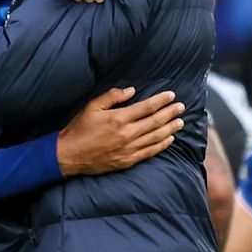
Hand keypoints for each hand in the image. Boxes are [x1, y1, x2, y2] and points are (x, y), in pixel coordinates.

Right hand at [56, 87, 183, 176]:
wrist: (70, 155)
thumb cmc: (79, 128)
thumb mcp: (92, 107)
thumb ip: (112, 96)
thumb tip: (132, 90)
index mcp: (118, 118)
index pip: (147, 107)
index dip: (161, 101)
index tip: (172, 96)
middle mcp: (127, 134)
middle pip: (155, 122)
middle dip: (170, 113)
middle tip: (182, 107)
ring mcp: (129, 149)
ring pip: (156, 137)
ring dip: (170, 128)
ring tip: (180, 122)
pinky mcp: (128, 160)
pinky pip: (150, 152)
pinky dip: (162, 145)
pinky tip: (169, 139)